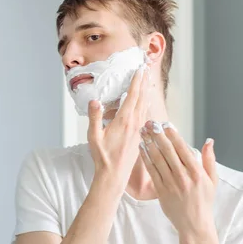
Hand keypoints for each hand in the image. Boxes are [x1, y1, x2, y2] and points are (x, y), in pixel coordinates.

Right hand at [87, 67, 149, 190]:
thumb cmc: (102, 157)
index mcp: (124, 121)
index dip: (136, 81)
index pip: (132, 96)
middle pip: (142, 97)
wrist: (114, 176)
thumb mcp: (93, 137)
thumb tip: (94, 101)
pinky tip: (146, 103)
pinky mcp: (139, 136)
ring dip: (147, 91)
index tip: (139, 68)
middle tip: (147, 68)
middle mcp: (134, 123)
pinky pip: (144, 115)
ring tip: (149, 80)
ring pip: (145, 106)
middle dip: (144, 81)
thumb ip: (94, 117)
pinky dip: (146, 104)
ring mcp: (138, 130)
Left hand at [139, 122, 217, 233]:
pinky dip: (146, 159)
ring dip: (149, 144)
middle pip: (168, 151)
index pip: (183, 149)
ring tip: (143, 131)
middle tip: (150, 123)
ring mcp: (171, 184)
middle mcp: (184, 177)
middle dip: (158, 135)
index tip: (166, 123)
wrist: (194, 225)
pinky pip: (152, 172)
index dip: (173, 135)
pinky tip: (141, 148)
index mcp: (197, 172)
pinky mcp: (161, 192)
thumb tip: (208, 140)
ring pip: (158, 160)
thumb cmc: (204, 201)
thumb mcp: (213, 180)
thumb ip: (209, 159)